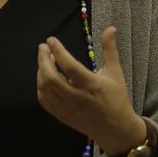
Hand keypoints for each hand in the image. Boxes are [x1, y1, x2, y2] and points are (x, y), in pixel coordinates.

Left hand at [36, 25, 145, 156]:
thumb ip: (110, 50)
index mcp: (91, 85)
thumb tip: (110, 28)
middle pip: (51, 78)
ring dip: (41, 71)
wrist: (115, 129)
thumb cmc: (116, 98)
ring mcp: (67, 108)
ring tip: (44, 60)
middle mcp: (77, 97)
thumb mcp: (115, 72)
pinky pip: (44, 100)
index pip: (69, 65)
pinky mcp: (62, 116)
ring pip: (45, 88)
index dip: (58, 51)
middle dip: (42, 60)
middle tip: (43, 48)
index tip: (50, 40)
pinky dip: (41, 86)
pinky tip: (45, 77)